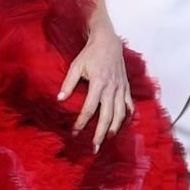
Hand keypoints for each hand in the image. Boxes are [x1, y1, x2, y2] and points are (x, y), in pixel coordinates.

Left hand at [58, 26, 133, 150]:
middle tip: (94, 147)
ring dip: (114, 128)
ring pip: (120, 113)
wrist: (109, 42)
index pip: (90, 108)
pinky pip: (129, 105)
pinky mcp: (126, 88)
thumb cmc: (90, 54)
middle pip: (107, 116)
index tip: (75, 132)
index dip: (82, 122)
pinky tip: (123, 125)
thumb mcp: (76, 66)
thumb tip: (60, 99)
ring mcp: (121, 89)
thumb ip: (68, 83)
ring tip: (107, 138)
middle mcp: (112, 88)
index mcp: (99, 83)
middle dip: (100, 133)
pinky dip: (127, 116)